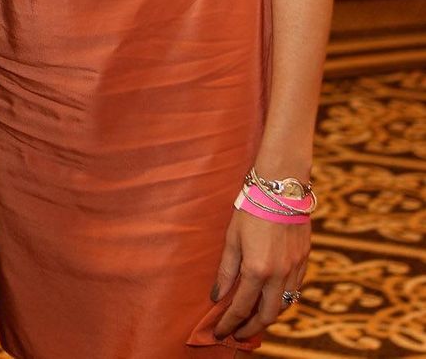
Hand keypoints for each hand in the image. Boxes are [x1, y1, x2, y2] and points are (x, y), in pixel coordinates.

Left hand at [211, 209, 309, 340]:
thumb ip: (226, 270)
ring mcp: (295, 269)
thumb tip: (217, 297)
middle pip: (267, 315)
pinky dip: (282, 301)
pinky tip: (271, 298)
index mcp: (257, 269)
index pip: (241, 307)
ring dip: (268, 317)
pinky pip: (295, 290)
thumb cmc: (251, 207)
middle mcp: (279, 274)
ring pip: (284, 306)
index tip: (220, 332)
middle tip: (237, 333)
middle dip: (250, 328)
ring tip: (253, 319)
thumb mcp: (232, 238)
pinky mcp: (304, 261)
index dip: (229, 323)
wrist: (281, 187)